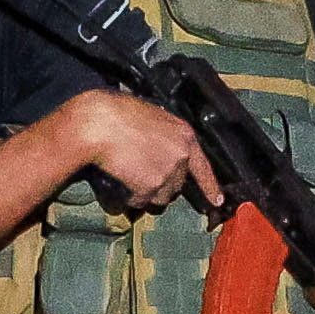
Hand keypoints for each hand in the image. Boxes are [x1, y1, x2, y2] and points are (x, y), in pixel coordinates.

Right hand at [53, 87, 221, 212]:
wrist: (98, 123)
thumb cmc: (116, 113)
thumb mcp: (151, 116)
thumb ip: (165, 134)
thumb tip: (162, 147)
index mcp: (184, 134)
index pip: (203, 167)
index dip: (210, 186)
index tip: (216, 200)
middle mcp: (182, 155)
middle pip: (177, 185)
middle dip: (161, 184)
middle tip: (139, 172)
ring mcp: (168, 172)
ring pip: (160, 196)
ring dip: (146, 192)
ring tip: (128, 174)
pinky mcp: (151, 186)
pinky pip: (142, 200)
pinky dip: (131, 196)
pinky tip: (122, 180)